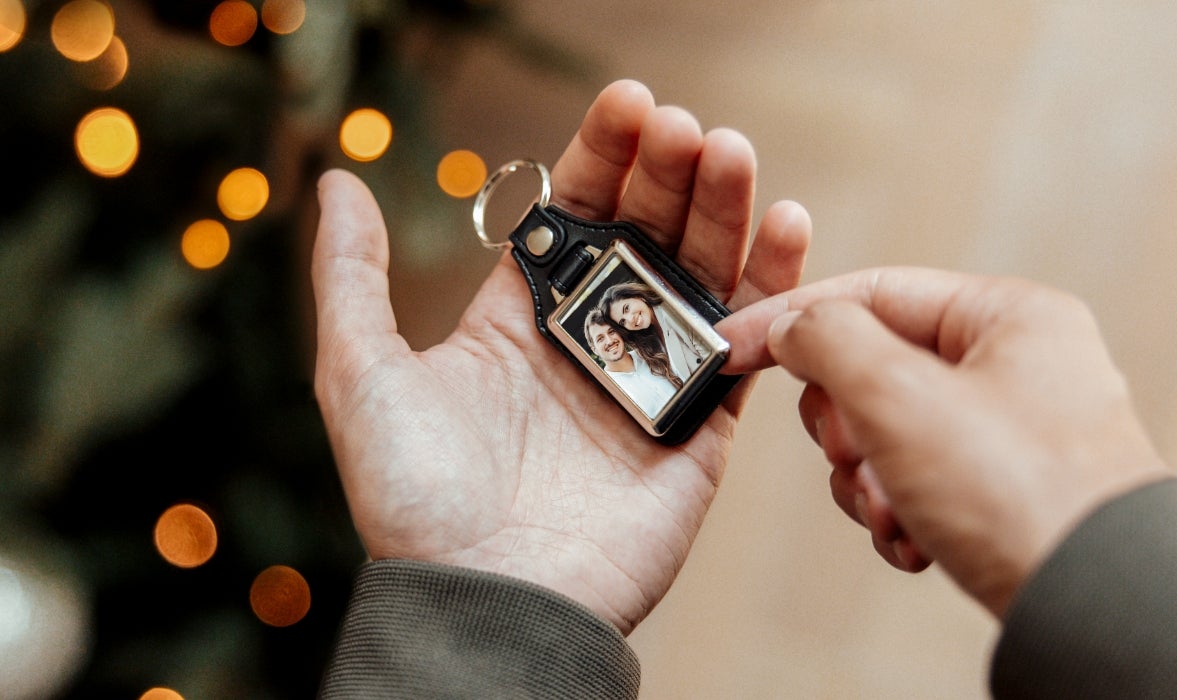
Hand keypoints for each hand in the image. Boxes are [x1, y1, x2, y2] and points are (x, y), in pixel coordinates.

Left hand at [311, 80, 811, 632]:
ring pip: (701, 277)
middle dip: (667, 173)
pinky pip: (746, 348)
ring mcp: (648, 383)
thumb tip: (338, 181)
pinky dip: (773, 288)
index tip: (628, 101)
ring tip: (729, 153)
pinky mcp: (698, 431)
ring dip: (722, 212)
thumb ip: (352, 276)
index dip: (601, 155)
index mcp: (520, 321)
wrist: (483, 602)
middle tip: (684, 126)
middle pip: (645, 235)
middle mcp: (590, 343)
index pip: (574, 215)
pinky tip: (786, 224)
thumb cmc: (415, 498)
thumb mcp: (360, 372)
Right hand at [718, 267, 1169, 615]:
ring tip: (891, 508)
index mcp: (1007, 316)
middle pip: (872, 368)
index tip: (732, 348)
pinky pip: (912, 484)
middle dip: (846, 426)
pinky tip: (914, 539)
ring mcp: (1007, 432)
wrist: (1083, 608)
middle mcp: (1013, 367)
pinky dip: (895, 514)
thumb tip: (791, 328)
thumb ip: (827, 340)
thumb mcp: (898, 394)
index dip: (792, 318)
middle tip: (854, 451)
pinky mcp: (998, 492)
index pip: (871, 292)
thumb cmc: (1019, 494)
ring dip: (866, 480)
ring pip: (884, 434)